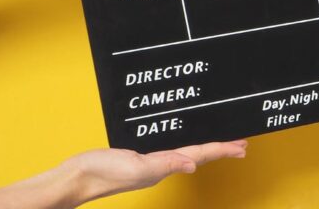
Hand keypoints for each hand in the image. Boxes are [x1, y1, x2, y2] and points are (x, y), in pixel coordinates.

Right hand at [66, 140, 247, 204]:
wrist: (76, 177)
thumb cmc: (101, 172)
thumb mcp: (135, 166)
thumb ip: (163, 164)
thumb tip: (192, 165)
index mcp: (163, 165)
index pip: (200, 154)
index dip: (222, 149)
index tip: (242, 146)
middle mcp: (161, 164)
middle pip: (199, 154)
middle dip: (222, 149)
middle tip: (242, 145)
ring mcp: (151, 160)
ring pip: (188, 151)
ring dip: (207, 147)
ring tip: (224, 144)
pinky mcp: (140, 155)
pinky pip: (171, 147)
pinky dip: (185, 143)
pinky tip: (187, 140)